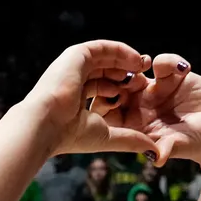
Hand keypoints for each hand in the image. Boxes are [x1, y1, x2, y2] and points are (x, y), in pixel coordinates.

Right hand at [24, 40, 155, 154]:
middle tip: (147, 75)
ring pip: (105, 58)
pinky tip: (136, 59)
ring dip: (127, 60)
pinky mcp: (75, 55)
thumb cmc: (70, 135)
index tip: (143, 91)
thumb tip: (154, 152)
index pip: (104, 89)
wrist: (46, 123)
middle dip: (128, 72)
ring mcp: (73, 67)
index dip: (124, 89)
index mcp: (76, 100)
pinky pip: (103, 48)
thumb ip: (130, 139)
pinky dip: (121, 51)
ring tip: (144, 66)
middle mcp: (73, 81)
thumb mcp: (107, 135)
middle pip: (106, 72)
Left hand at [110, 56, 200, 166]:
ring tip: (147, 64)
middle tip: (129, 76)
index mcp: (133, 124)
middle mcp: (139, 105)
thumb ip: (169, 148)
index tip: (116, 98)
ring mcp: (154, 89)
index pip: (109, 112)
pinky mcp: (172, 76)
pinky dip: (168, 61)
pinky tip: (183, 69)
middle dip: (117, 78)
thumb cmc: (199, 143)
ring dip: (137, 65)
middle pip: (116, 87)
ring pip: (135, 70)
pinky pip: (162, 62)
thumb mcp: (183, 145)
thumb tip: (158, 159)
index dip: (106, 103)